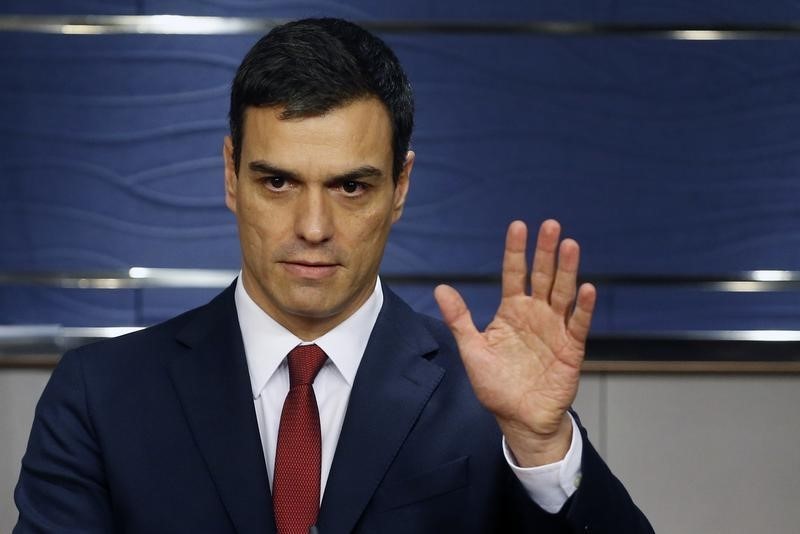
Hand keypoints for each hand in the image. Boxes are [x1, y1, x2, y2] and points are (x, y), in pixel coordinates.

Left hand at [434, 220, 595, 466]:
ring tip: (570, 245)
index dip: (516, 251)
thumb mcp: (472, 350)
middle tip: (551, 225)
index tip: (518, 226)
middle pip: (542, 276)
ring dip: (567, 270)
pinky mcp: (571, 348)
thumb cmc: (495, 385)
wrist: (519, 418)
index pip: (513, 274)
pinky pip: (578, 324)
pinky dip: (583, 306)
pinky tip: (587, 287)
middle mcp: (535, 314)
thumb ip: (459, 319)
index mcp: (511, 311)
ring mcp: (555, 329)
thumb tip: (440, 288)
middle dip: (546, 251)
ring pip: (562, 293)